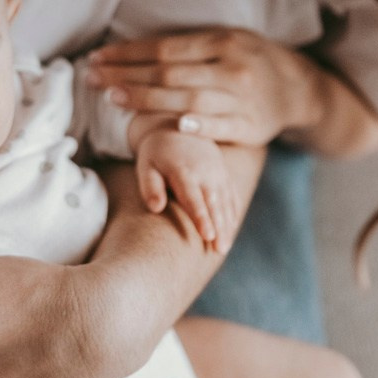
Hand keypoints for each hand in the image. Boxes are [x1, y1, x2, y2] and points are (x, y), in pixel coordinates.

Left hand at [87, 29, 321, 145]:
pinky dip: (197, 127)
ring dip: (147, 100)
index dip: (127, 54)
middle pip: (169, 73)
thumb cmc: (248, 62)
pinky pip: (220, 127)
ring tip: (113, 98)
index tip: (97, 58)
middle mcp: (231, 68)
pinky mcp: (250, 127)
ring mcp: (242, 98)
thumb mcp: (225, 41)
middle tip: (92, 78)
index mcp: (222, 42)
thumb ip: (187, 47)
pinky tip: (172, 126)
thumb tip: (134, 51)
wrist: (298, 88)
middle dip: (126, 76)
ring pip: (188, 99)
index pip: (164, 49)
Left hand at [133, 126, 239, 253]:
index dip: (201, 217)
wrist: (175, 128)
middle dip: (218, 227)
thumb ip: (150, 187)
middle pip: (214, 203)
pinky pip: (231, 195)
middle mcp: (205, 171)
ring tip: (224, 247)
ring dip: (227, 225)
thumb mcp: (145, 166)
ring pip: (225, 202)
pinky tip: (230, 230)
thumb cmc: (156, 154)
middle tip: (220, 250)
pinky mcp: (224, 173)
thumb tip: (155, 208)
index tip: (207, 235)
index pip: (194, 198)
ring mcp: (217, 172)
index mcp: (184, 170)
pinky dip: (232, 213)